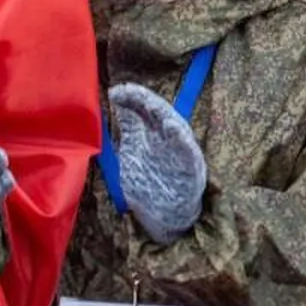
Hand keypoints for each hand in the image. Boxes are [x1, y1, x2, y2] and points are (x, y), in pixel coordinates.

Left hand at [107, 84, 207, 244]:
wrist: (168, 215)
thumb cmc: (150, 184)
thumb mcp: (134, 154)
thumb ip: (130, 131)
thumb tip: (118, 106)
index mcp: (152, 136)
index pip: (141, 111)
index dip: (130, 99)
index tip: (114, 92)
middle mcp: (167, 140)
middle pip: (157, 114)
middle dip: (143, 101)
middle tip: (126, 91)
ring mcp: (180, 152)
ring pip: (174, 126)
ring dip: (163, 113)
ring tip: (150, 102)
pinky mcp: (191, 168)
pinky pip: (188, 151)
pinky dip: (182, 139)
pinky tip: (173, 128)